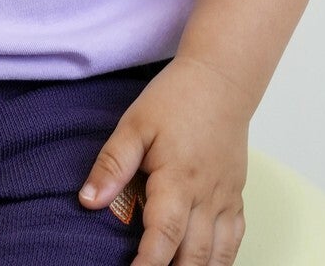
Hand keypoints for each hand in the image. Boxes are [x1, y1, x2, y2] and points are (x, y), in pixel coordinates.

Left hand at [78, 54, 248, 264]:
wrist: (222, 77)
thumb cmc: (177, 97)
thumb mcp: (136, 124)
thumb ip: (112, 164)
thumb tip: (88, 200)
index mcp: (178, 180)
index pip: (164, 236)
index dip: (148, 265)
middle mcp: (206, 196)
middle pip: (194, 257)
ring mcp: (225, 198)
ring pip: (218, 255)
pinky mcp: (236, 195)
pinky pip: (235, 240)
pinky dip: (221, 260)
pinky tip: (205, 265)